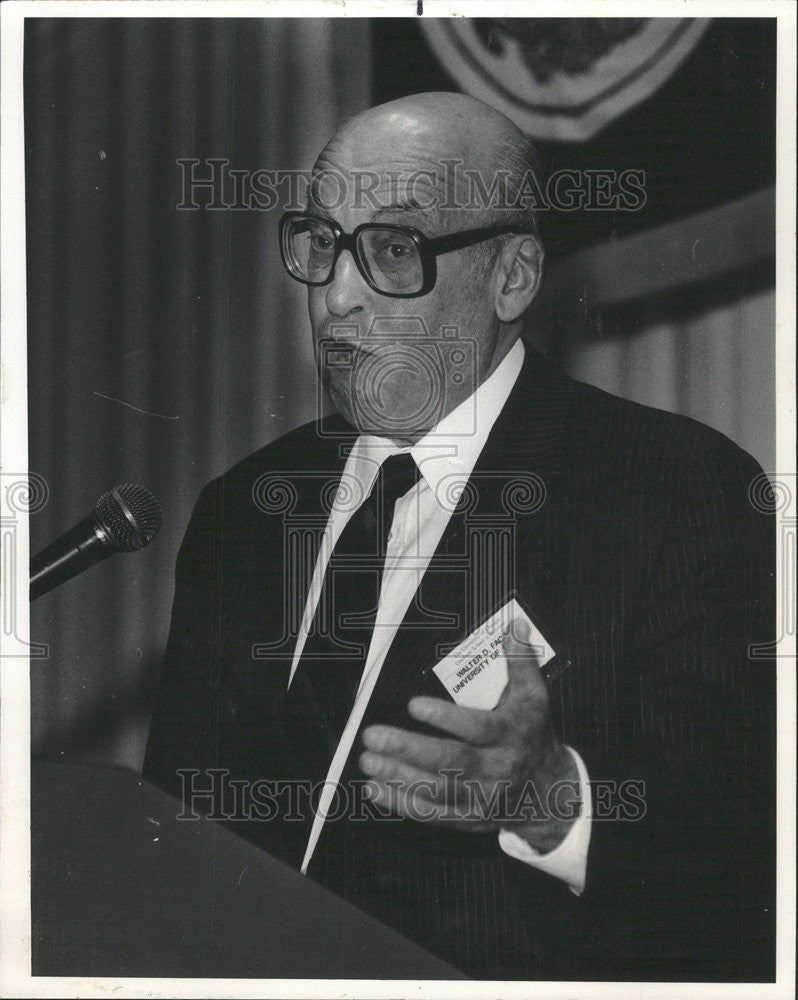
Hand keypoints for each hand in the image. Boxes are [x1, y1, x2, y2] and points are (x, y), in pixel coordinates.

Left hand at [360, 622, 580, 852]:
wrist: (549, 792)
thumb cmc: (532, 735)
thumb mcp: (534, 698)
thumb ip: (521, 662)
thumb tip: (514, 625)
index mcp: (510, 736)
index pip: (478, 729)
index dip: (446, 718)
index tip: (413, 705)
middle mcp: (496, 770)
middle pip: (451, 763)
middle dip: (409, 750)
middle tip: (373, 735)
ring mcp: (480, 798)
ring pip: (437, 791)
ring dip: (399, 776)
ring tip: (368, 759)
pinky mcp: (467, 819)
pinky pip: (432, 815)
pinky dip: (401, 803)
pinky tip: (374, 788)